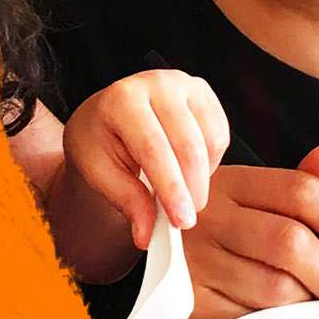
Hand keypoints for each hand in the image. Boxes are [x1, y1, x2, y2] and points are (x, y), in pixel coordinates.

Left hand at [62, 69, 230, 248]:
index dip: (171, 188)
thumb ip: (126, 200)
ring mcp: (184, 84)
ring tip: (181, 191)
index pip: (154, 149)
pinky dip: (210, 161)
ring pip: (210, 139)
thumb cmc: (99, 141)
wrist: (106, 116)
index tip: (181, 220)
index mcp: (122, 100)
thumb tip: (147, 234)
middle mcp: (157, 84)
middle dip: (192, 189)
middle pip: (188, 144)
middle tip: (186, 219)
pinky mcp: (203, 92)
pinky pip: (220, 134)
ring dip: (202, 176)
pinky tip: (189, 169)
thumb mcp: (99, 172)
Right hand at [177, 141, 318, 318]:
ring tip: (298, 295)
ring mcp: (194, 264)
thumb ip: (304, 184)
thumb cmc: (223, 236)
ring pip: (278, 288)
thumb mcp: (257, 200)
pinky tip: (270, 312)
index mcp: (231, 183)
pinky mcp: (190, 308)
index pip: (302, 192)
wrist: (162, 276)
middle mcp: (208, 219)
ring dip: (304, 299)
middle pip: (293, 243)